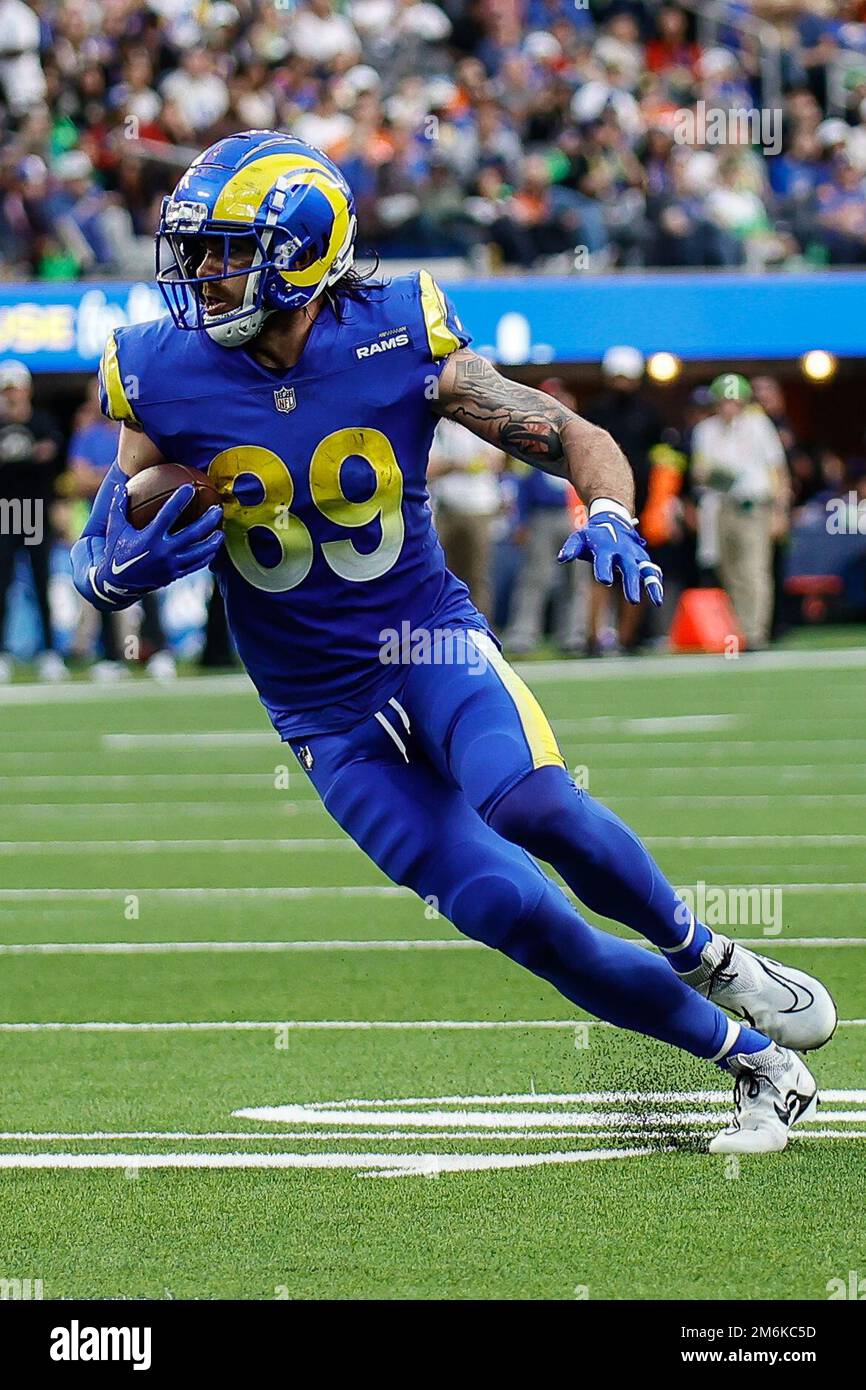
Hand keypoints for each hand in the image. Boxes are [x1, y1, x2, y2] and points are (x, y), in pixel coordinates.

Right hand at [97, 481, 223, 599]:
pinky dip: (206, 557)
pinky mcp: (175, 575)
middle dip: (207, 521)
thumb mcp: (115, 529)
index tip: (190, 488)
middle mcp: (163, 552)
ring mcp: (171, 565)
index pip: (167, 516)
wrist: (117, 584)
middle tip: (218, 510)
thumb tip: (121, 486)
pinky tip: (213, 549)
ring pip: (198, 552)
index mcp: (149, 538)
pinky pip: (195, 565)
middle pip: (192, 534)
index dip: (179, 501)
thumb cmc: (117, 552)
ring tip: (221, 532)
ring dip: (212, 542)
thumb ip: (118, 508)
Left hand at [558, 507, 663, 606]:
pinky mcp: (642, 559)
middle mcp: (623, 552)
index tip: (605, 580)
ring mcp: (635, 555)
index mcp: (605, 548)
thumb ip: (570, 548)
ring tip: (656, 601)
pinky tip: (657, 599)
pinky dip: (656, 583)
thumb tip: (562, 558)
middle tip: (632, 600)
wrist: (613, 519)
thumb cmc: (593, 535)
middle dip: (631, 583)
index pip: (604, 560)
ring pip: (646, 570)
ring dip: (651, 585)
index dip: (604, 569)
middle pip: (629, 568)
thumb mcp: (579, 538)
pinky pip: (652, 571)